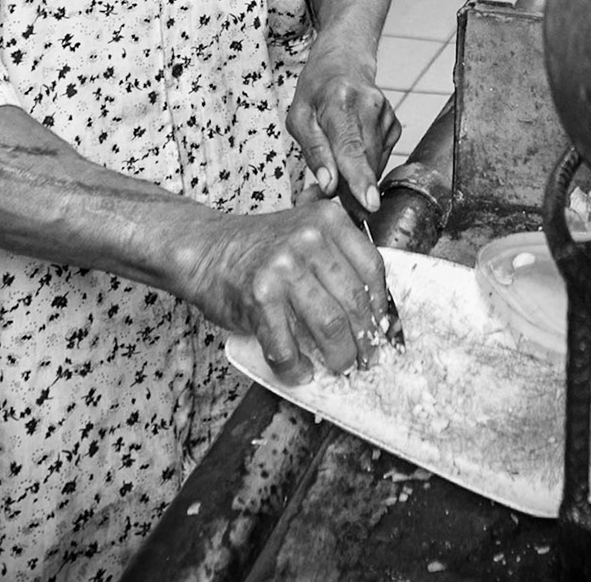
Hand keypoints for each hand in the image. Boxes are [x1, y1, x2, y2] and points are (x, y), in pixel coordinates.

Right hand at [178, 200, 391, 384]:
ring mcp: (284, 268)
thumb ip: (339, 254)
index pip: (372, 268)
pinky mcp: (259, 297)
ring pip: (329, 326)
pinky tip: (300, 371)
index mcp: (327, 220)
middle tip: (367, 357)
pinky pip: (287, 346)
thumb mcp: (305, 230)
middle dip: (365, 338)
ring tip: (340, 366)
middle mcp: (309, 239)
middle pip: (354, 301)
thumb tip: (378, 308)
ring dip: (339, 356)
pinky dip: (296, 367)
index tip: (384, 329)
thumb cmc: (259, 249)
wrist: (206, 250)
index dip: (381, 306)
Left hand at [286, 41, 400, 215]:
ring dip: (357, 175)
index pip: (351, 148)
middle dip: (352, 188)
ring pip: (374, 163)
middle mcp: (369, 106)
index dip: (360, 179)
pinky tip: (354, 147)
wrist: (344, 63)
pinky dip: (365, 162)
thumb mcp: (299, 118)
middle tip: (337, 197)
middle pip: (365, 161)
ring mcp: (386, 115)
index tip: (370, 203)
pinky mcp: (394, 125)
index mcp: (340, 102)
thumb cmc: (317, 90)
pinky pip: (380, 157)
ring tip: (338, 163)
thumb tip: (329, 185)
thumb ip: (314, 152)